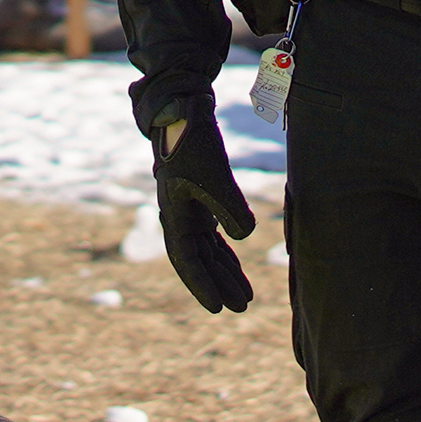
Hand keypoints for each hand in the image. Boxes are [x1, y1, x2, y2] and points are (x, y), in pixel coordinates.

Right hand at [150, 104, 255, 312]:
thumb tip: (244, 237)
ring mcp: (189, 211)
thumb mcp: (215, 175)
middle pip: (199, 261)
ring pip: (207, 251)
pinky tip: (238, 267)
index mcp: (174, 215)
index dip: (202, 285)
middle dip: (219, 285)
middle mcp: (179, 218)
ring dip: (225, 272)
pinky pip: (213, 236)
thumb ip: (230, 207)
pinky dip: (226, 253)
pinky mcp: (201, 201)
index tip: (219, 308)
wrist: (184, 114)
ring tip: (246, 296)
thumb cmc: (194, 143)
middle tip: (241, 308)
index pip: (187, 260)